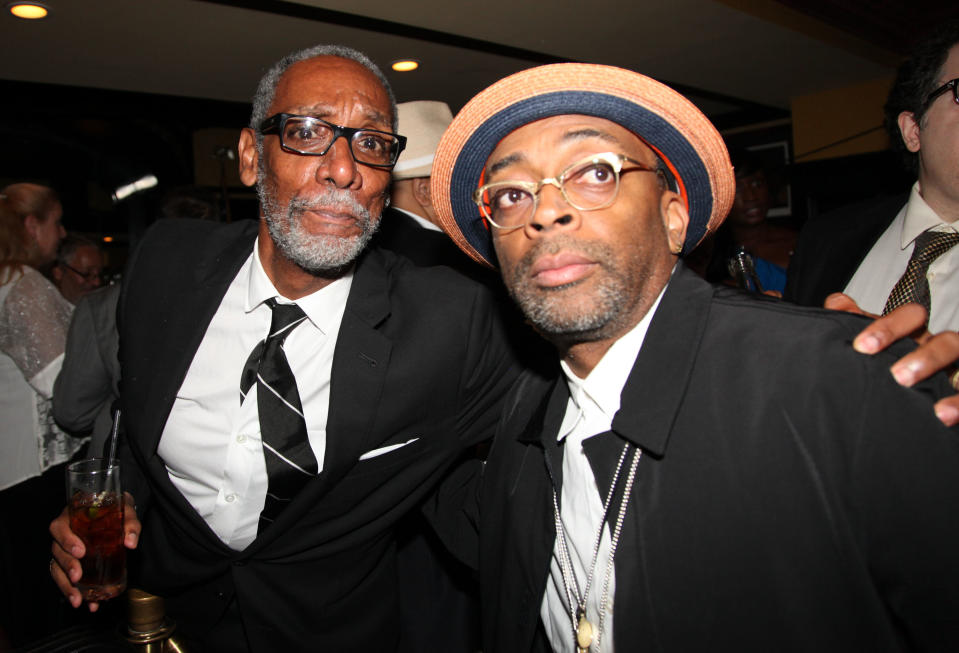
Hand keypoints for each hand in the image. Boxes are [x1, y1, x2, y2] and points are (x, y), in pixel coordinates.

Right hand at [49, 491, 139, 610]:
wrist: (116, 513)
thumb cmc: (116, 509)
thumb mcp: (125, 510)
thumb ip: (130, 524)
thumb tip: (131, 543)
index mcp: (71, 516)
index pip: (59, 527)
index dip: (67, 540)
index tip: (80, 552)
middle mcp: (64, 534)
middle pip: (57, 551)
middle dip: (67, 566)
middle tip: (77, 577)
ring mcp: (65, 550)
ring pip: (57, 568)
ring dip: (66, 586)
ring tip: (78, 599)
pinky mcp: (70, 563)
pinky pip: (66, 578)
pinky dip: (74, 592)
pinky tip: (86, 603)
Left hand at [827, 293, 958, 425]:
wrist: (912, 404)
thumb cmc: (889, 365)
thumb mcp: (873, 345)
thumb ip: (854, 322)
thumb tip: (837, 302)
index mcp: (918, 336)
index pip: (910, 318)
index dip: (889, 327)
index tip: (862, 346)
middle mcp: (941, 350)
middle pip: (945, 340)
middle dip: (923, 354)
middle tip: (897, 375)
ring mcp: (956, 370)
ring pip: (958, 355)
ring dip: (937, 370)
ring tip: (913, 389)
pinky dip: (958, 402)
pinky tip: (942, 413)